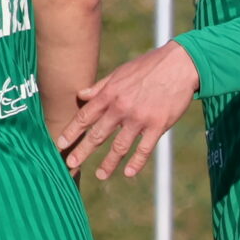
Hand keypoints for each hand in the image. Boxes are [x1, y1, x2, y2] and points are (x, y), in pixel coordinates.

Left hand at [57, 43, 200, 179]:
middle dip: (82, 151)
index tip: (59, 143)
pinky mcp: (158, 125)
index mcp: (110, 94)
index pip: (85, 116)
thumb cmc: (149, 66)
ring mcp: (139, 118)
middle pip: (97, 135)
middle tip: (70, 164)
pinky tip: (128, 173)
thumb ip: (100, 86)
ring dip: (108, 163)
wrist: (180, 64)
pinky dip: (136, 162)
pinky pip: (144, 149)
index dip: (71, 131)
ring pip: (119, 146)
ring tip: (100, 175)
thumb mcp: (120, 73)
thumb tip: (81, 94)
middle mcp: (121, 107)